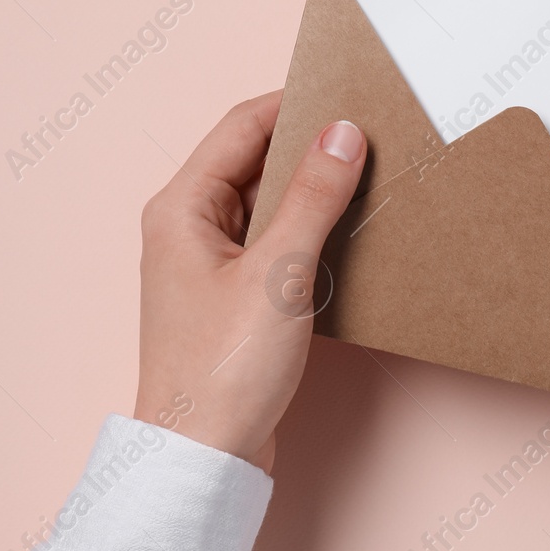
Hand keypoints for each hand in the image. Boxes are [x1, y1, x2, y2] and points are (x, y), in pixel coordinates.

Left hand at [133, 91, 365, 471]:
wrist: (203, 459)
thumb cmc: (221, 371)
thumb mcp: (278, 273)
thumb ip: (313, 197)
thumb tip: (343, 134)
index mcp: (181, 208)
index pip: (242, 127)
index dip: (294, 104)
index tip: (346, 92)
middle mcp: (188, 228)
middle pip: (255, 162)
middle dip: (310, 148)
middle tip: (368, 134)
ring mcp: (210, 264)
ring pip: (269, 204)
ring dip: (314, 192)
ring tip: (368, 179)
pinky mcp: (235, 297)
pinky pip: (275, 243)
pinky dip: (310, 232)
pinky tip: (349, 235)